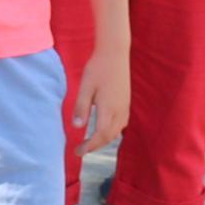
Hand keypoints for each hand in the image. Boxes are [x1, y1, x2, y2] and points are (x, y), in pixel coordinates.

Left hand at [74, 42, 132, 156]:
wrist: (115, 53)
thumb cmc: (97, 68)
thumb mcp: (85, 87)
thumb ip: (81, 107)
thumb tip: (77, 127)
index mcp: (108, 108)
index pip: (100, 135)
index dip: (89, 146)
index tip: (78, 151)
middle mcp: (119, 110)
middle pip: (109, 137)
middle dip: (95, 146)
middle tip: (80, 150)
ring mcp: (125, 107)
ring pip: (116, 131)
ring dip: (103, 140)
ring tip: (90, 142)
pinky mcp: (126, 103)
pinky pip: (121, 124)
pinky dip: (111, 132)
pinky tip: (103, 129)